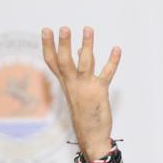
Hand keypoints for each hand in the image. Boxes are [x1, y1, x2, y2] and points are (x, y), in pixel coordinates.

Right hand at [40, 26, 120, 154]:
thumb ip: (78, 69)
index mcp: (65, 83)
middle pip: (64, 61)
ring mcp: (85, 88)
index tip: (45, 30)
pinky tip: (117, 49)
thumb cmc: (84, 110)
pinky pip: (106, 74)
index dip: (48, 46)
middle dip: (63, 44)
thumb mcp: (77, 89)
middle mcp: (72, 84)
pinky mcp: (98, 92)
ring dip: (87, 46)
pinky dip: (112, 61)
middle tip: (64, 27)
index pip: (52, 62)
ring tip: (88, 29)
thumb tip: (78, 50)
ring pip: (84, 63)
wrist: (90, 134)